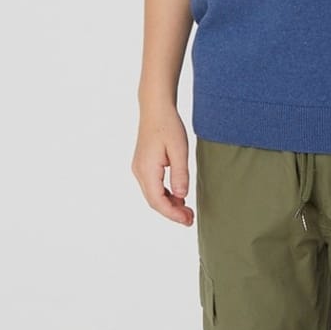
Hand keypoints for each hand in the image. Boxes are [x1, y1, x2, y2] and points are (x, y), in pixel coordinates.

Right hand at [133, 109, 194, 224]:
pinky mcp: (144, 166)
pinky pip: (153, 186)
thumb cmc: (168, 125)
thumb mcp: (179, 149)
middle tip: (190, 219)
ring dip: (169, 205)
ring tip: (187, 211)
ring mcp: (140, 169)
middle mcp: (139, 172)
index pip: (157, 201)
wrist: (155, 109)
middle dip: (172, 213)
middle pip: (154, 201)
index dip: (172, 214)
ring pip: (153, 195)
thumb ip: (180, 174)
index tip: (187, 220)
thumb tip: (182, 196)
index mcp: (147, 169)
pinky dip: (166, 195)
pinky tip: (179, 197)